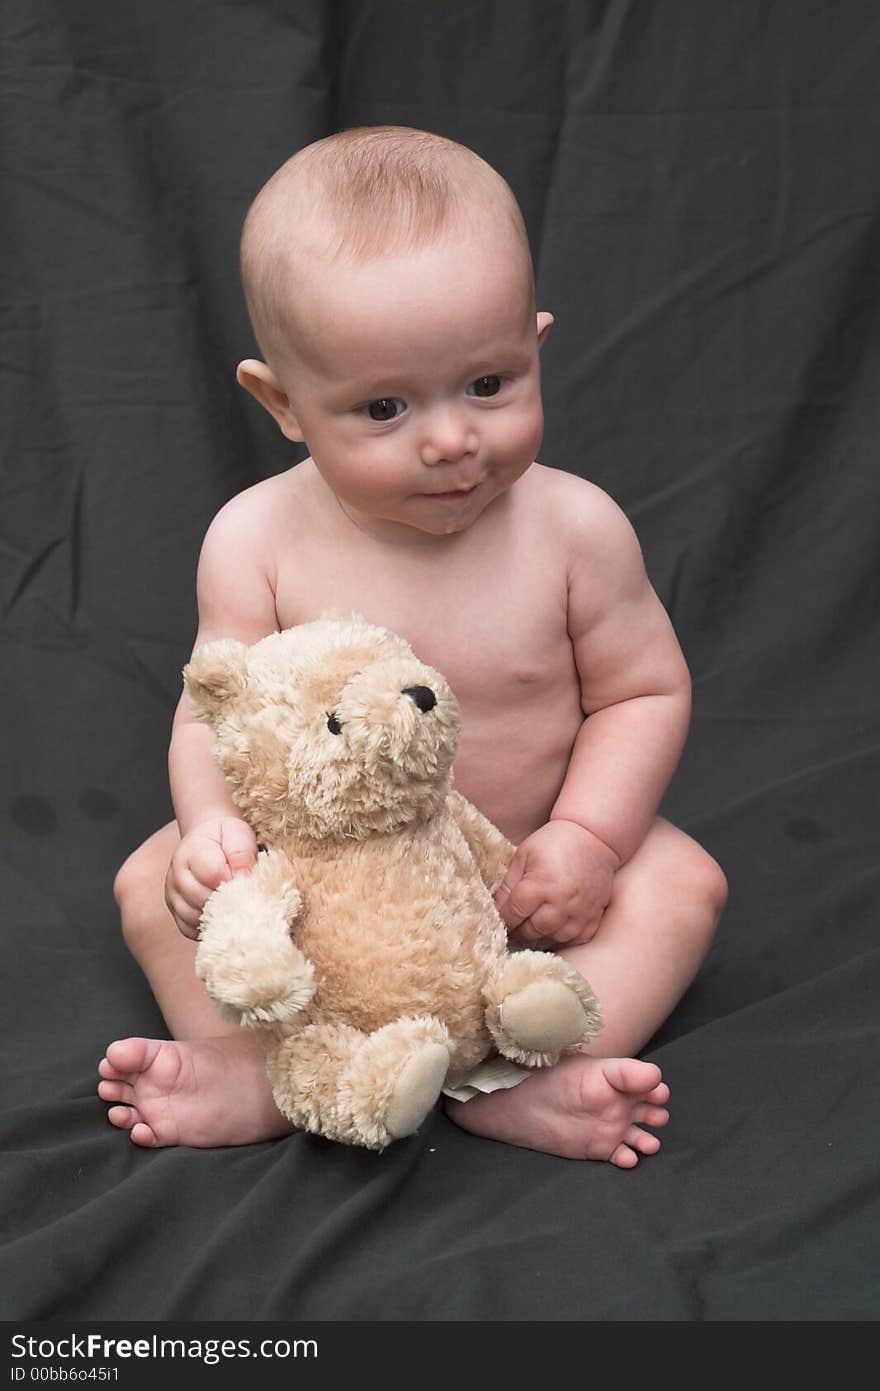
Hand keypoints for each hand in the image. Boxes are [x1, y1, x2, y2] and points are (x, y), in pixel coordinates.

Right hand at [165, 817, 257, 938]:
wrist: (208, 840)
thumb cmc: (225, 837)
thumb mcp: (238, 834)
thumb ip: (242, 854)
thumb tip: (244, 877)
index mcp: (191, 852)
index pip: (212, 874)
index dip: (234, 881)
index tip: (248, 879)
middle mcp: (176, 875)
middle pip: (201, 899)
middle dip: (228, 901)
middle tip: (247, 899)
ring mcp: (172, 895)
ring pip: (193, 917)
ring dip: (218, 917)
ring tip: (236, 909)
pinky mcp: (176, 911)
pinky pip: (189, 929)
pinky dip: (207, 928)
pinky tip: (222, 919)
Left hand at [493, 819, 619, 946]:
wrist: (593, 835)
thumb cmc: (554, 841)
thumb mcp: (523, 855)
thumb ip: (508, 884)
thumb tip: (497, 908)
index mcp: (539, 886)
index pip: (513, 915)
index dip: (504, 918)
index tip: (501, 917)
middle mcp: (560, 903)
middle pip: (532, 931)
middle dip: (520, 929)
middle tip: (517, 923)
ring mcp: (580, 912)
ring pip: (554, 938)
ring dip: (542, 934)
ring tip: (536, 923)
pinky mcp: (595, 915)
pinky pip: (578, 938)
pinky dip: (565, 936)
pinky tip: (558, 926)